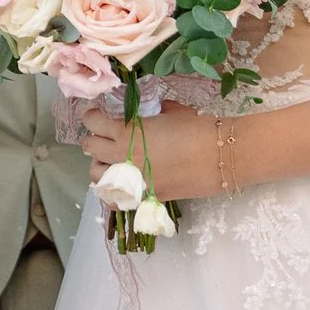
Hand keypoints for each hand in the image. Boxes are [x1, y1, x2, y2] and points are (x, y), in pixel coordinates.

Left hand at [77, 103, 218, 199]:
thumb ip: (151, 113)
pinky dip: (112, 191)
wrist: (220, 156)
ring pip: (96, 174)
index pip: (92, 122)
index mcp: (126, 131)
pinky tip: (120, 185)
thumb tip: (147, 115)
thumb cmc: (197, 129)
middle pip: (89, 147)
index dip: (93, 117)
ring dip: (100, 165)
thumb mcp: (170, 112)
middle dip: (95, 140)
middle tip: (106, 138)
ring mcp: (131, 180)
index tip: (99, 117)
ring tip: (111, 162)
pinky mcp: (144, 197)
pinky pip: (115, 198)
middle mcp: (122, 156)